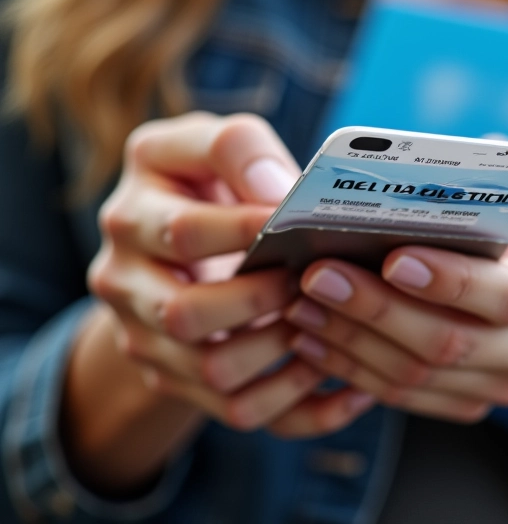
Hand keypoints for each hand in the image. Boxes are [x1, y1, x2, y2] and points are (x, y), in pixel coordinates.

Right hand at [87, 112, 373, 437]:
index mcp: (132, 214)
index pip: (184, 232)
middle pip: (185, 315)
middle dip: (260, 298)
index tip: (298, 222)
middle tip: (308, 278)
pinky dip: (297, 401)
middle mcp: (123, 280)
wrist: (168, 237)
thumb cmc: (202, 182)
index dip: (248, 231)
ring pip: (212, 371)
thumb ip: (238, 149)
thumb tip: (281, 194)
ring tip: (326, 321)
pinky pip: (236, 410)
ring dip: (281, 350)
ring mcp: (143, 336)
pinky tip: (337, 373)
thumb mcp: (207, 145)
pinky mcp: (173, 376)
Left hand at [285, 191, 507, 421]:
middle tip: (317, 277)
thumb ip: (465, 185)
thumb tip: (384, 177)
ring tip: (301, 306)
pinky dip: (355, 370)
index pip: (507, 294)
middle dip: (375, 310)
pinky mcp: (472, 400)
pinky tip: (314, 340)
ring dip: (352, 343)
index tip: (389, 259)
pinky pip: (408, 396)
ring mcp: (507, 381)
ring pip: (419, 376)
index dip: (448, 281)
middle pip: (450, 342)